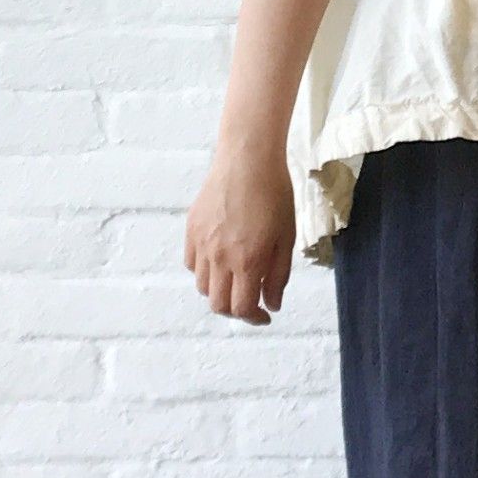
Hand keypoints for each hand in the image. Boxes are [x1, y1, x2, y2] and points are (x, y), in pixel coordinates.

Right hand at [184, 147, 295, 325]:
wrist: (248, 159)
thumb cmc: (274, 194)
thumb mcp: (286, 237)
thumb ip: (278, 275)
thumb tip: (272, 304)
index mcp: (247, 261)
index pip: (241, 308)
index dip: (255, 318)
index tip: (265, 315)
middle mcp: (219, 257)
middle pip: (218, 304)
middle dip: (236, 310)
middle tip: (251, 302)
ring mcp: (201, 243)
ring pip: (202, 286)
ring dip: (219, 290)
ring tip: (236, 278)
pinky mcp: (190, 229)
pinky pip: (190, 263)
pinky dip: (203, 270)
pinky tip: (219, 259)